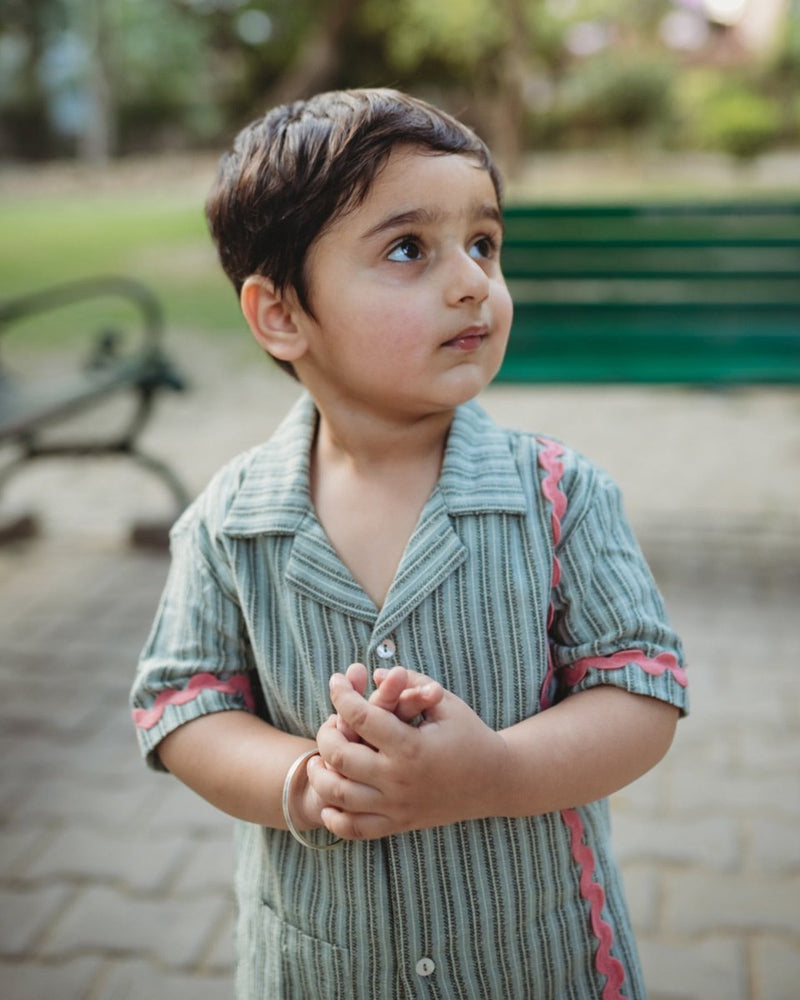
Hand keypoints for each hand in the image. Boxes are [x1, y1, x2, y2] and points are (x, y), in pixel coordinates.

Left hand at [309, 671, 507, 838]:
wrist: (496, 782)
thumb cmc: (470, 735)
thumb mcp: (445, 703)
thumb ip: (411, 683)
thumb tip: (376, 674)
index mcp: (411, 746)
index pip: (360, 717)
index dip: (341, 695)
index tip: (334, 680)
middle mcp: (399, 780)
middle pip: (340, 757)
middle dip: (326, 733)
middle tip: (329, 722)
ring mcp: (397, 807)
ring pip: (340, 796)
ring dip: (321, 775)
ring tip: (319, 760)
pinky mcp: (399, 824)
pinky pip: (355, 830)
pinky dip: (335, 818)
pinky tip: (331, 800)